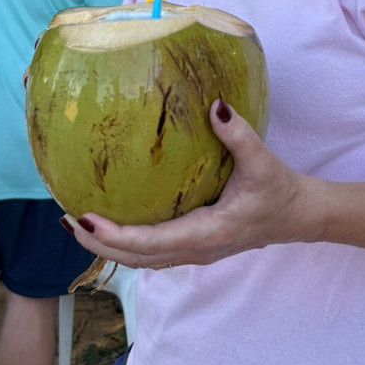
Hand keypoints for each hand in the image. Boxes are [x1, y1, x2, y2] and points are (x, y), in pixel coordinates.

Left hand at [63, 99, 319, 268]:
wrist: (299, 216)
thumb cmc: (279, 190)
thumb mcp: (261, 161)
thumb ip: (238, 134)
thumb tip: (216, 105)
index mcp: (207, 234)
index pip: (151, 242)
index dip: (114, 235)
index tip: (84, 218)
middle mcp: (195, 251)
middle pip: (135, 257)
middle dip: (97, 242)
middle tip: (65, 218)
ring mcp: (193, 253)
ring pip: (141, 259)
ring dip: (106, 246)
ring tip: (76, 222)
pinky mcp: (193, 248)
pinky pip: (150, 252)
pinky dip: (124, 243)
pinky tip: (108, 222)